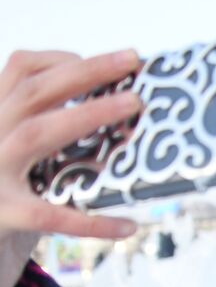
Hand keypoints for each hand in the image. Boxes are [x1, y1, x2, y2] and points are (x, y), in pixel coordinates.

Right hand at [0, 49, 141, 241]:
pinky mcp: (3, 213)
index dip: (61, 59)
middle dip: (85, 72)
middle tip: (132, 61)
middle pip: (33, 91)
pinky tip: (127, 226)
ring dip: (86, 114)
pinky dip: (91, 222)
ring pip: (36, 133)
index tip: (106, 60)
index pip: (20, 71)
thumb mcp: (17, 151)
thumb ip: (46, 129)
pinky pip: (50, 214)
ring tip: (133, 105)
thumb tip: (116, 113)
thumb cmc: (7, 195)